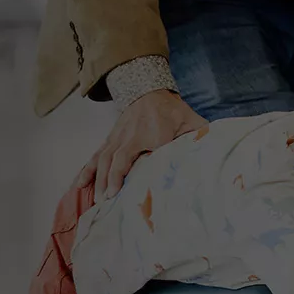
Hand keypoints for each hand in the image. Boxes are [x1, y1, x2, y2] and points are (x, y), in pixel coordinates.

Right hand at [90, 88, 205, 199]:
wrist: (150, 91)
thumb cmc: (172, 111)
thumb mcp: (190, 122)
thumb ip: (200, 137)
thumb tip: (214, 154)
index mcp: (147, 134)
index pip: (129, 156)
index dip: (120, 174)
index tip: (116, 191)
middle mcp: (127, 136)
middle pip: (110, 160)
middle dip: (106, 182)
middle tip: (105, 203)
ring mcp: (116, 137)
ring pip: (100, 159)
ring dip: (95, 180)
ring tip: (93, 200)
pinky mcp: (110, 139)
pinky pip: (95, 156)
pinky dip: (86, 170)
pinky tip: (79, 185)